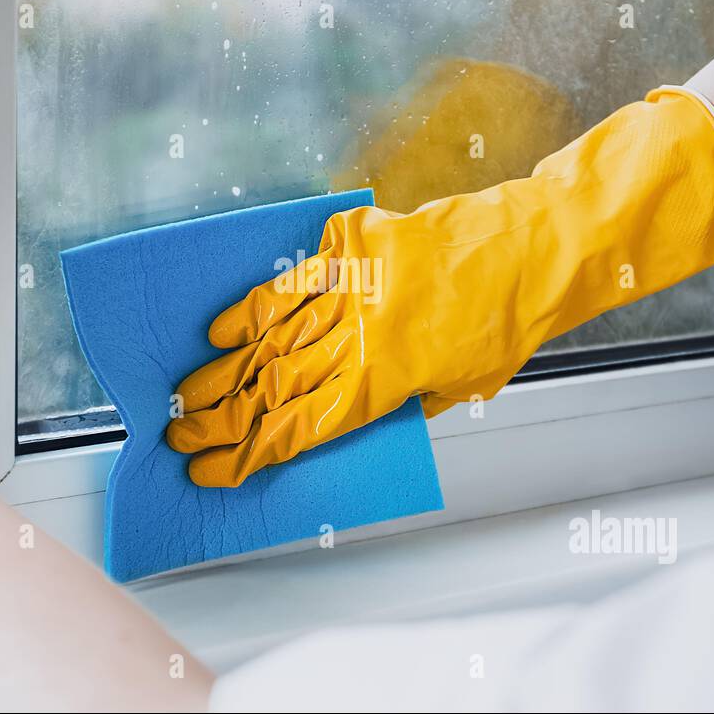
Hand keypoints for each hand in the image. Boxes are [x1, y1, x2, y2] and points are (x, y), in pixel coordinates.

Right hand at [167, 86, 713, 486]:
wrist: (534, 247)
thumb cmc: (506, 324)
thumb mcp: (456, 387)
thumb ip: (392, 403)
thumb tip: (334, 418)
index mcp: (387, 378)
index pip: (300, 427)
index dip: (250, 452)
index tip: (212, 469)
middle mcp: (361, 332)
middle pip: (275, 384)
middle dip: (222, 416)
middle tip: (180, 434)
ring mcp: (354, 284)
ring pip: (274, 334)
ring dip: (226, 368)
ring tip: (188, 392)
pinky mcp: (353, 244)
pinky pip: (292, 279)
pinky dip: (254, 302)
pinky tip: (222, 326)